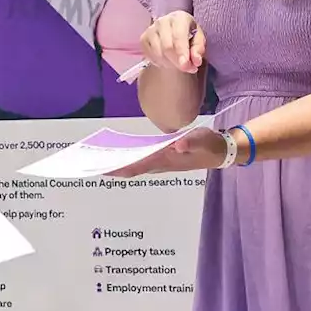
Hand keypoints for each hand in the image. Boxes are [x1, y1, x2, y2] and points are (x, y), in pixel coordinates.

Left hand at [107, 127, 225, 177]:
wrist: (219, 152)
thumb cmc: (209, 145)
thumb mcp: (203, 141)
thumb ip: (192, 142)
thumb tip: (178, 145)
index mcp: (166, 160)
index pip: (137, 166)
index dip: (119, 168)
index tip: (101, 169)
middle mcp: (160, 164)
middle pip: (131, 169)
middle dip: (112, 168)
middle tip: (91, 164)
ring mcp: (161, 163)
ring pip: (135, 166)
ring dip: (118, 165)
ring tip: (99, 160)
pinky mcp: (163, 158)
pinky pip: (140, 161)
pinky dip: (128, 159)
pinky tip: (119, 153)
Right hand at [140, 11, 204, 73]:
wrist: (174, 30)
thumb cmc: (188, 34)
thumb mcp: (199, 39)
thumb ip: (198, 49)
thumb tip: (196, 61)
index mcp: (179, 18)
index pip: (179, 36)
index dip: (182, 53)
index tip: (185, 66)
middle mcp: (163, 21)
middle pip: (167, 46)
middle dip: (176, 61)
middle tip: (185, 68)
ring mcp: (151, 29)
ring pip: (157, 52)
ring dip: (168, 63)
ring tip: (177, 64)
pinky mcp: (143, 38)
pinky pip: (149, 55)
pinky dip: (158, 62)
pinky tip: (166, 61)